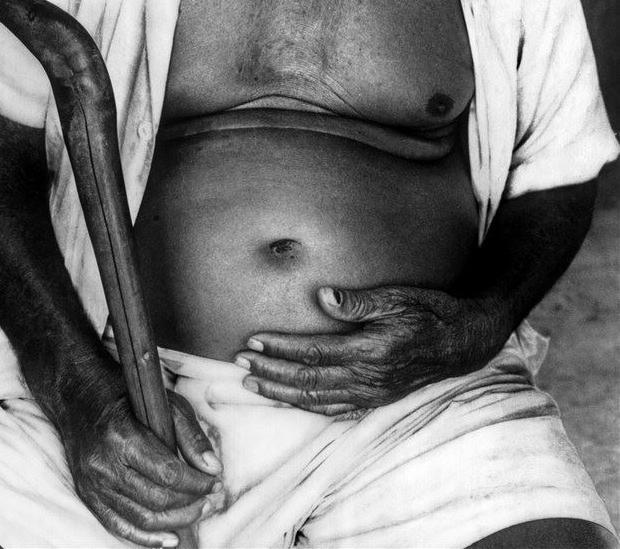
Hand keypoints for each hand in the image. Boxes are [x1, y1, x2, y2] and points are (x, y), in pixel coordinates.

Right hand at [61, 377, 221, 546]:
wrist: (79, 395)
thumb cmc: (126, 394)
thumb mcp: (165, 402)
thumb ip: (191, 435)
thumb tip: (213, 468)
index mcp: (122, 435)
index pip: (167, 473)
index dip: (196, 483)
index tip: (214, 482)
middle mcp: (104, 463)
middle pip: (155, 498)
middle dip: (190, 503)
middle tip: (212, 499)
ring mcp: (93, 482)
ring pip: (140, 517)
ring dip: (175, 521)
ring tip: (197, 513)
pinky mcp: (87, 494)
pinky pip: (119, 525)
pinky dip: (147, 537)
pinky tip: (170, 539)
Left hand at [235, 285, 497, 415]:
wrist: (464, 341)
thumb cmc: (430, 312)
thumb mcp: (399, 297)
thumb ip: (359, 301)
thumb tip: (321, 296)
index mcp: (372, 352)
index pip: (314, 353)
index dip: (280, 348)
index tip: (253, 340)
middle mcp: (369, 379)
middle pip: (308, 380)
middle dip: (271, 372)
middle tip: (240, 363)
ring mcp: (373, 394)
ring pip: (317, 399)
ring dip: (282, 392)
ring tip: (252, 383)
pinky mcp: (377, 399)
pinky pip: (335, 409)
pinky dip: (307, 406)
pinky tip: (289, 399)